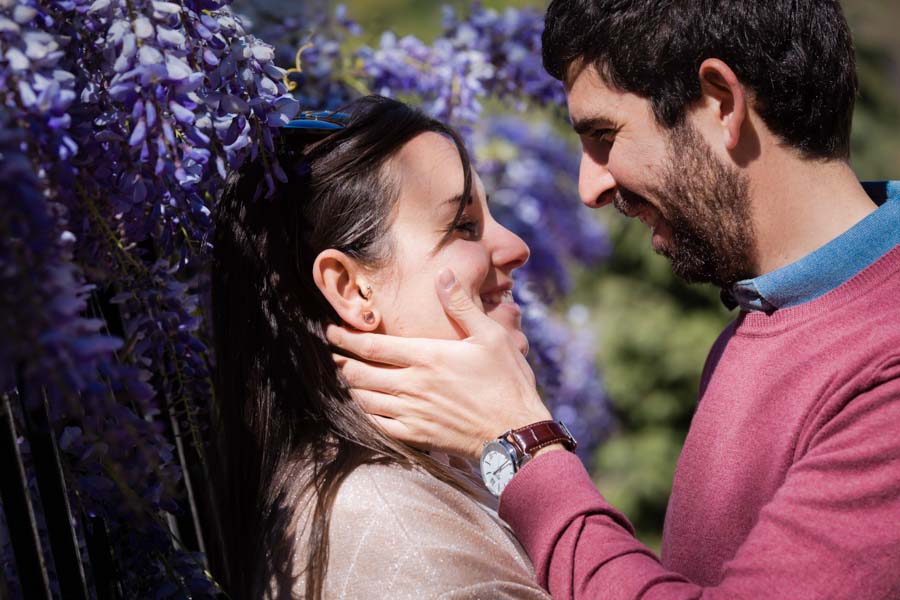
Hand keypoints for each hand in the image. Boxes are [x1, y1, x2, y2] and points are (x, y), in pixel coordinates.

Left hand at [327, 268, 551, 459]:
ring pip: (365, 400)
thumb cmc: (507, 381)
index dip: (346, 338)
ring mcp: (413, 413)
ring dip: (351, 386)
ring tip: (347, 376)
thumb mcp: (491, 335)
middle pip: (361, 373)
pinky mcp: (418, 436)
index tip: (332, 331)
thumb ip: (461, 305)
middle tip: (335, 353)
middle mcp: (413, 385)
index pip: (372, 346)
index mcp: (427, 357)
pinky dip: (366, 413)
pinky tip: (366, 406)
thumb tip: (443, 275)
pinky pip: (379, 425)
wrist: (517, 432)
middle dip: (343, 361)